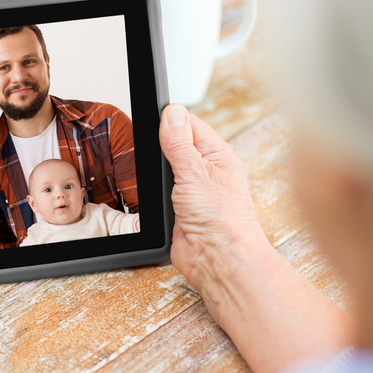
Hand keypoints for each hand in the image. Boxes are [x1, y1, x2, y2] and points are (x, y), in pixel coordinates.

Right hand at [159, 104, 267, 294]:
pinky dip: (155, 192)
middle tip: (150, 148)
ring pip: (167, 170)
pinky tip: (152, 192)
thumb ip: (178, 142)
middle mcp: (207, 172)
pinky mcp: (180, 210)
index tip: (154, 118)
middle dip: (160, 146)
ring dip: (158, 171)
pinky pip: (163, 193)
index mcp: (219, 156)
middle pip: (176, 146)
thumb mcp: (195, 171)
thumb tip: (171, 112)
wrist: (217, 260)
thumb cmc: (221, 219)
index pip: (191, 125)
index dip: (171, 120)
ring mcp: (193, 192)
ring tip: (154, 173)